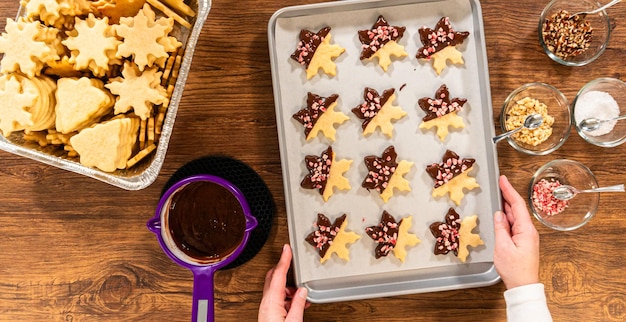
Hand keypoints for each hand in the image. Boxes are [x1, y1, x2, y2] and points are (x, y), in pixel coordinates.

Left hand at [259, 244, 308, 321]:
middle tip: (290, 259)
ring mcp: (266, 308)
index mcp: (272, 301)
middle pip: (273, 277)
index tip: (286, 248)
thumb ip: (298, 304)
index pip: (278, 274)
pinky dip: (287, 296)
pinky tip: (297, 302)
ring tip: (301, 292)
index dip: (284, 259)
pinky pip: (277, 299)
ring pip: (276, 289)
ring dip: (288, 286)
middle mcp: (267, 303)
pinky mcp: (268, 314)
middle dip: (283, 267)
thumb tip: (302, 291)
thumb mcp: (294, 321)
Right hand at [493, 175, 539, 289]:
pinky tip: (501, 214)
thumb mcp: (503, 246)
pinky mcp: (522, 241)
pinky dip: (507, 217)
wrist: (523, 285)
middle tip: (499, 184)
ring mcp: (526, 236)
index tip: (503, 180)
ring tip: (498, 195)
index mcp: (526, 229)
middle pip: (517, 208)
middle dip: (508, 195)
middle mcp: (528, 231)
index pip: (517, 204)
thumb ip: (500, 228)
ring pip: (515, 216)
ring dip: (507, 206)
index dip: (509, 190)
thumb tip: (499, 214)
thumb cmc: (514, 269)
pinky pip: (514, 224)